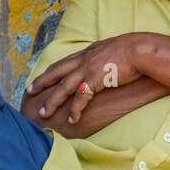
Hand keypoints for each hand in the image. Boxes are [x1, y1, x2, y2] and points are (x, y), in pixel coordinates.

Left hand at [26, 32, 160, 124]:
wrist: (140, 50)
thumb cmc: (133, 50)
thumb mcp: (112, 50)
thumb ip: (103, 57)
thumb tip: (105, 62)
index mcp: (86, 53)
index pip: (62, 63)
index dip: (50, 71)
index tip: (40, 78)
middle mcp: (82, 60)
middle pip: (56, 73)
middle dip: (41, 83)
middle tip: (29, 93)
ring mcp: (87, 70)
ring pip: (63, 88)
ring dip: (52, 102)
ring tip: (43, 114)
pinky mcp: (95, 80)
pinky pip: (81, 98)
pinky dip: (75, 110)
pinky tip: (71, 119)